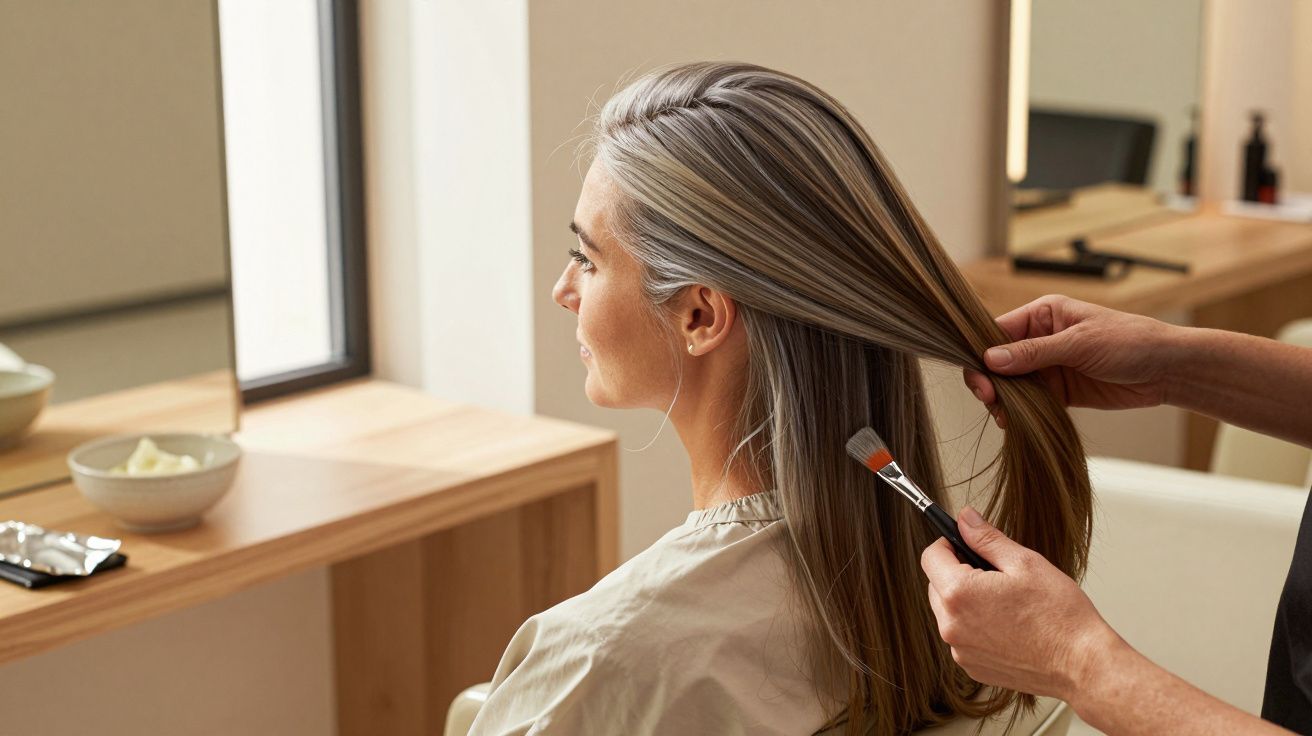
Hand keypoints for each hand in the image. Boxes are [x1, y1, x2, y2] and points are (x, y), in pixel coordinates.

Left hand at [920, 507, 1120, 701]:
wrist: (1082, 665)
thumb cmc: (1060, 617)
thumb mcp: (1024, 563)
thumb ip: (987, 538)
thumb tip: (965, 519)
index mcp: (960, 594)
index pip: (930, 557)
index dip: (948, 544)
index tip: (965, 544)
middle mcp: (952, 626)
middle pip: (936, 585)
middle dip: (958, 573)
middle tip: (995, 574)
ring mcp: (960, 650)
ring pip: (948, 612)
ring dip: (966, 601)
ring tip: (1005, 602)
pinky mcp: (972, 667)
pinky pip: (962, 637)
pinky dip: (976, 627)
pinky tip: (1007, 625)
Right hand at [964, 295, 1177, 427]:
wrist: (1167, 370)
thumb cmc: (1130, 341)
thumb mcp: (1079, 343)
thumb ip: (1034, 353)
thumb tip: (991, 359)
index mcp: (1043, 315)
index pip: (997, 331)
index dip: (982, 354)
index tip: (981, 378)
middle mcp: (1040, 339)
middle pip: (998, 360)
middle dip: (989, 380)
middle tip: (990, 400)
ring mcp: (1048, 366)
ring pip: (1010, 383)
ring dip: (1002, 399)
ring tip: (1002, 415)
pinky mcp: (1058, 391)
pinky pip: (1027, 401)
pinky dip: (1017, 412)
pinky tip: (1012, 421)